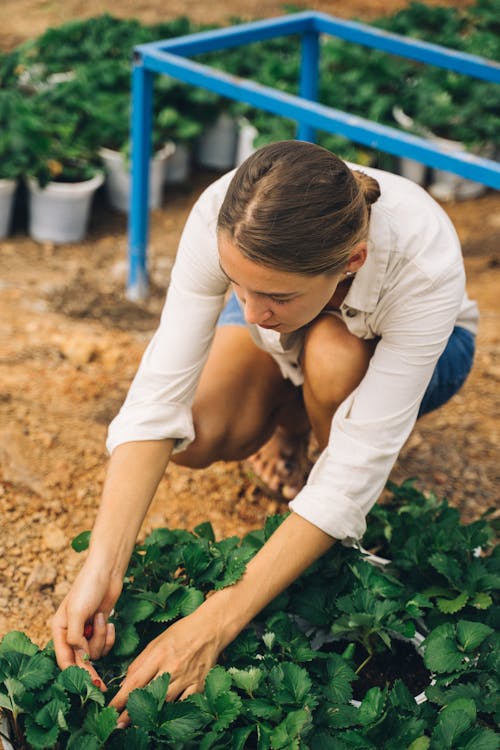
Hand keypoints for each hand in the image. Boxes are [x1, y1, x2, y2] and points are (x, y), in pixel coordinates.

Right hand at [52, 557, 121, 682]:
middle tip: (101, 684)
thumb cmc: (88, 588)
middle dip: (90, 669)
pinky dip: (108, 635)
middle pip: (80, 660)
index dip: (75, 674)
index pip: (63, 660)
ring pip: (95, 651)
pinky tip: (109, 620)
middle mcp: (70, 633)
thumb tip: (80, 656)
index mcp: (59, 630)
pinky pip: (105, 643)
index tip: (87, 685)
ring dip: (101, 638)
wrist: (107, 571)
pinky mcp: (100, 628)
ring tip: (102, 618)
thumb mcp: (77, 612)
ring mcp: (86, 631)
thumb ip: (74, 637)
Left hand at [109, 607, 223, 726]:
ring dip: (150, 716)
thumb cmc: (180, 633)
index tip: (110, 710)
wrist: (210, 629)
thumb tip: (125, 684)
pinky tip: (164, 719)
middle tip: (117, 726)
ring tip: (137, 726)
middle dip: (131, 713)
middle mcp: (172, 667)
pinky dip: (174, 712)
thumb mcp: (156, 642)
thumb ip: (140, 663)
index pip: (134, 682)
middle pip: (148, 696)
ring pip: (165, 703)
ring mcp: (187, 677)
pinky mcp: (199, 685)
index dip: (120, 699)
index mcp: (158, 655)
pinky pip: (185, 704)